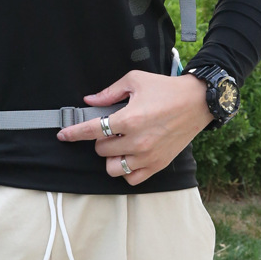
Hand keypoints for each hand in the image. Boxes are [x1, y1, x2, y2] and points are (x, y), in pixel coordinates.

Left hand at [56, 70, 213, 185]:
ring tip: (119, 144)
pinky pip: (132, 179)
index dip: (73, 133)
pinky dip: (125, 170)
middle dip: (100, 139)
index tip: (63, 134)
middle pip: (101, 150)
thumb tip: (90, 100)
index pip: (92, 130)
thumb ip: (109, 92)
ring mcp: (148, 156)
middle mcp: (137, 141)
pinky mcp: (158, 164)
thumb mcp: (135, 81)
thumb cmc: (166, 89)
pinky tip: (128, 157)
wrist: (196, 102)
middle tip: (110, 129)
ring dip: (111, 157)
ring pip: (113, 168)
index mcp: (129, 119)